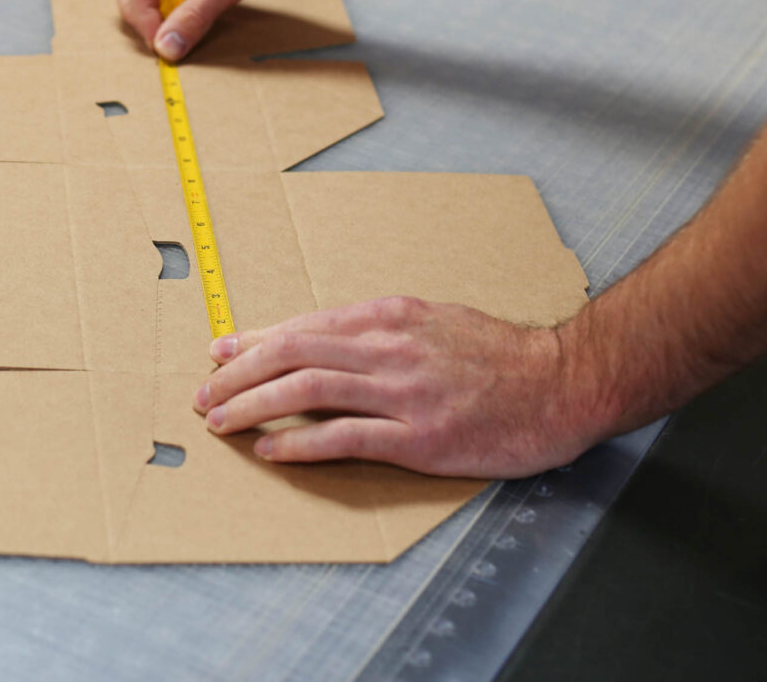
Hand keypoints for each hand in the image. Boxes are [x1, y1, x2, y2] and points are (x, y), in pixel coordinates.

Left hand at [191, 296, 604, 477]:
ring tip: (221, 421)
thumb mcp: (435, 321)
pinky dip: (300, 443)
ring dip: (254, 406)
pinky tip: (271, 449)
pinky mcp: (420, 437)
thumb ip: (382, 330)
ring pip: (308, 390)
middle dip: (239, 374)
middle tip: (205, 394)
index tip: (220, 353)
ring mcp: (403, 393)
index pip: (305, 326)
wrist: (562, 383)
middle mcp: (389, 348)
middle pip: (294, 353)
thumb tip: (328, 339)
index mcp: (390, 317)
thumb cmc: (501, 356)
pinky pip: (345, 437)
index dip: (254, 340)